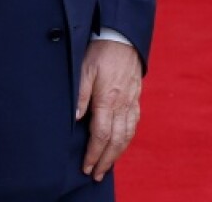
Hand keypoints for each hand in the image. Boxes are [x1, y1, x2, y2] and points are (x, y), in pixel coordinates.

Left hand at [77, 39, 142, 181]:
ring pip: (128, 134)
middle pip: (116, 140)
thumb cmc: (100, 51)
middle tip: (96, 175)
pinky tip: (121, 143)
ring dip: (118, 153)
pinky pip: (134, 122)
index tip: (86, 167)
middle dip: (106, 160)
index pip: (101, 135)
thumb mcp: (84, 69)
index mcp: (108, 99)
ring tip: (108, 166)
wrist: (123, 36)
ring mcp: (131, 100)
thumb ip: (80, 95)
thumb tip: (75, 119)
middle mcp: (122, 103)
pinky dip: (128, 138)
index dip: (94, 154)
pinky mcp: (136, 96)